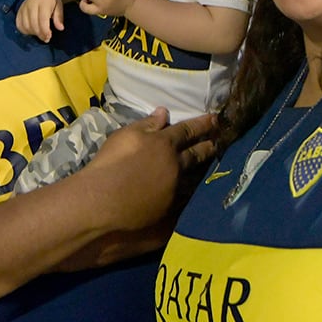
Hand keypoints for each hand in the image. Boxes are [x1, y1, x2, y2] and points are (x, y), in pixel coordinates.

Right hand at [16, 0, 63, 41]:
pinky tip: (32, 31)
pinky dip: (25, 31)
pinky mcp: (19, 10)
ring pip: (25, 26)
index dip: (45, 31)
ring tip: (40, 34)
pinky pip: (19, 24)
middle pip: (33, 24)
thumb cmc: (53, 1)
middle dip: (40, 34)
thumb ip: (59, 17)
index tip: (49, 37)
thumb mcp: (59, 6)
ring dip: (33, 33)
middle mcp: (31, 4)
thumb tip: (60, 28)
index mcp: (43, 2)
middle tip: (46, 38)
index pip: (42, 19)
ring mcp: (23, 7)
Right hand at [80, 110, 216, 233]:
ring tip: (212, 165)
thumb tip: (164, 112)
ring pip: (196, 176)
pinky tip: (196, 189)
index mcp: (164, 144)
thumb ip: (147, 124)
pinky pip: (187, 196)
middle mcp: (175, 165)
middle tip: (219, 141)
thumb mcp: (125, 135)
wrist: (102, 200)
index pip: (187, 130)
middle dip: (209, 146)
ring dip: (204, 169)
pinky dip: (193, 190)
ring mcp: (175, 188)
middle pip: (197, 154)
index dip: (202, 124)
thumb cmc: (110, 163)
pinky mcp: (170, 209)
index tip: (215, 119)